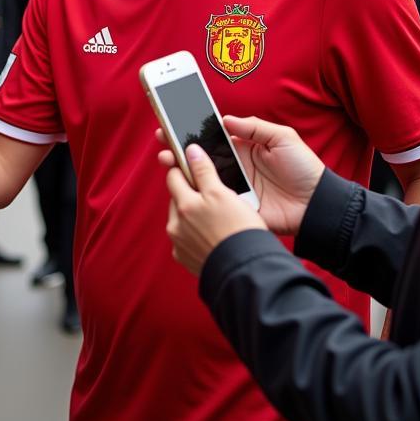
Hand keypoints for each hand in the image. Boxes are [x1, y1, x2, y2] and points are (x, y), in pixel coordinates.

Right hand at [156, 116, 324, 235]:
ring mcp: (231, 188)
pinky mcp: (233, 207)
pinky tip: (180, 183)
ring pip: (199, 178)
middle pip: (199, 157)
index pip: (211, 138)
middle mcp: (233, 167)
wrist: (317, 204)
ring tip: (166, 159)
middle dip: (177, 148)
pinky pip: (210, 200)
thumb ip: (254, 127)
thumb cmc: (304, 169)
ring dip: (179, 168)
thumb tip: (226, 119)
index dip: (192, 131)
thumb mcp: (283, 138)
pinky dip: (194, 193)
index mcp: (242, 149)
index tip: (172, 123)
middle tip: (162, 141)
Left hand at [164, 144, 267, 276]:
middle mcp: (175, 225)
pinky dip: (197, 236)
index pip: (174, 176)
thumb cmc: (238, 229)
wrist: (246, 270)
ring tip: (218, 219)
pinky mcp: (186, 259)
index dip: (185, 170)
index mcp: (183, 204)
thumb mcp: (223, 194)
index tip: (195, 168)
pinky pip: (187, 240)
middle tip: (214, 197)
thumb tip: (190, 150)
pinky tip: (215, 236)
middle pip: (177, 199)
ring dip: (193, 216)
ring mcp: (179, 244)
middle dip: (190, 194)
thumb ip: (203, 171)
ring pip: (182, 220)